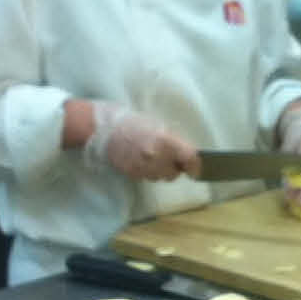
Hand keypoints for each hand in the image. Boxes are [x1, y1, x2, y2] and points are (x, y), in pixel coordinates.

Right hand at [84, 102, 198, 181]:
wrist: (103, 129)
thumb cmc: (132, 122)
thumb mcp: (157, 125)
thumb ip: (173, 140)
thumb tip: (186, 153)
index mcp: (165, 141)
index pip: (190, 159)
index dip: (196, 165)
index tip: (197, 167)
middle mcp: (156, 158)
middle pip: (175, 173)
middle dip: (175, 167)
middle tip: (170, 157)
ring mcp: (143, 168)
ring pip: (160, 177)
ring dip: (161, 170)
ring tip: (153, 157)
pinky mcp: (132, 174)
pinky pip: (147, 177)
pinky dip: (148, 171)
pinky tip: (141, 160)